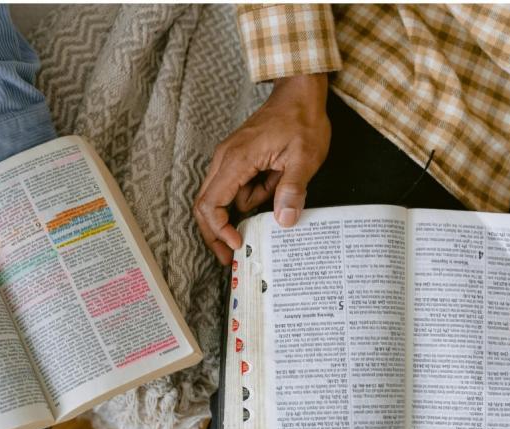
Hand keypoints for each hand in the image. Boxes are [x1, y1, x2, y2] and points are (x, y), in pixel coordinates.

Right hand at [194, 73, 330, 264]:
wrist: (299, 91)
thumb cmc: (302, 119)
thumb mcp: (304, 157)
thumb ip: (292, 189)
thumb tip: (283, 221)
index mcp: (236, 159)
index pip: (210, 203)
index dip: (218, 230)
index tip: (237, 244)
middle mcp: (225, 159)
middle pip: (204, 204)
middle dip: (216, 232)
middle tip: (231, 255)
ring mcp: (228, 158)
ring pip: (222, 197)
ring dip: (246, 208)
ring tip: (278, 190)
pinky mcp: (237, 159)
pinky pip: (236, 187)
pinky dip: (252, 195)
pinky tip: (274, 182)